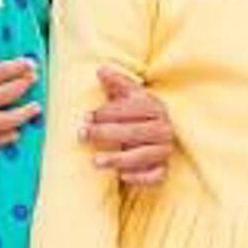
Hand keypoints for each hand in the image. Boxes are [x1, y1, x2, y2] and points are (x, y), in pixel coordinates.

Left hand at [83, 66, 172, 185]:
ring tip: (95, 161)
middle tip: (83, 135)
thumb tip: (101, 70)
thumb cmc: (135, 115)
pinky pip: (155, 176)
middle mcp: (164, 129)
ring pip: (144, 155)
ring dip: (119, 159)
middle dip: (107, 133)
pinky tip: (121, 176)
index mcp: (156, 108)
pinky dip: (140, 177)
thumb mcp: (128, 98)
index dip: (109, 112)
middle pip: (136, 132)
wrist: (154, 138)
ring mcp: (165, 151)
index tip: (87, 116)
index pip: (134, 109)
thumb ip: (117, 84)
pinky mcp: (163, 170)